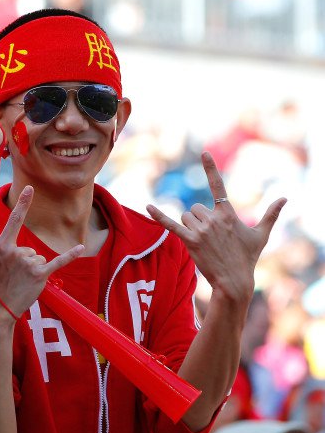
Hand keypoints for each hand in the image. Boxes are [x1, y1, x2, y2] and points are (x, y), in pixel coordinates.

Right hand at [0, 186, 83, 320]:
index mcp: (2, 246)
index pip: (14, 220)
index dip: (23, 203)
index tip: (31, 189)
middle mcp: (17, 252)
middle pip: (27, 248)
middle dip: (22, 260)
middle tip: (11, 276)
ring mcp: (31, 263)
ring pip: (37, 257)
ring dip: (31, 268)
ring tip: (20, 282)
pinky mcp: (41, 275)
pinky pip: (58, 262)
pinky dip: (70, 255)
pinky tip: (81, 248)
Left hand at [146, 152, 285, 302]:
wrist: (234, 280)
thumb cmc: (247, 257)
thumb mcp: (261, 235)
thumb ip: (271, 215)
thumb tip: (285, 198)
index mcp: (228, 213)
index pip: (218, 185)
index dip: (211, 168)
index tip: (204, 153)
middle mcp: (214, 219)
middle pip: (195, 208)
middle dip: (200, 220)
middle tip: (211, 238)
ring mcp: (202, 230)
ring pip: (185, 217)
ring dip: (190, 227)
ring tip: (204, 242)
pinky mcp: (190, 241)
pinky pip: (171, 224)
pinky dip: (159, 216)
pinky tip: (147, 206)